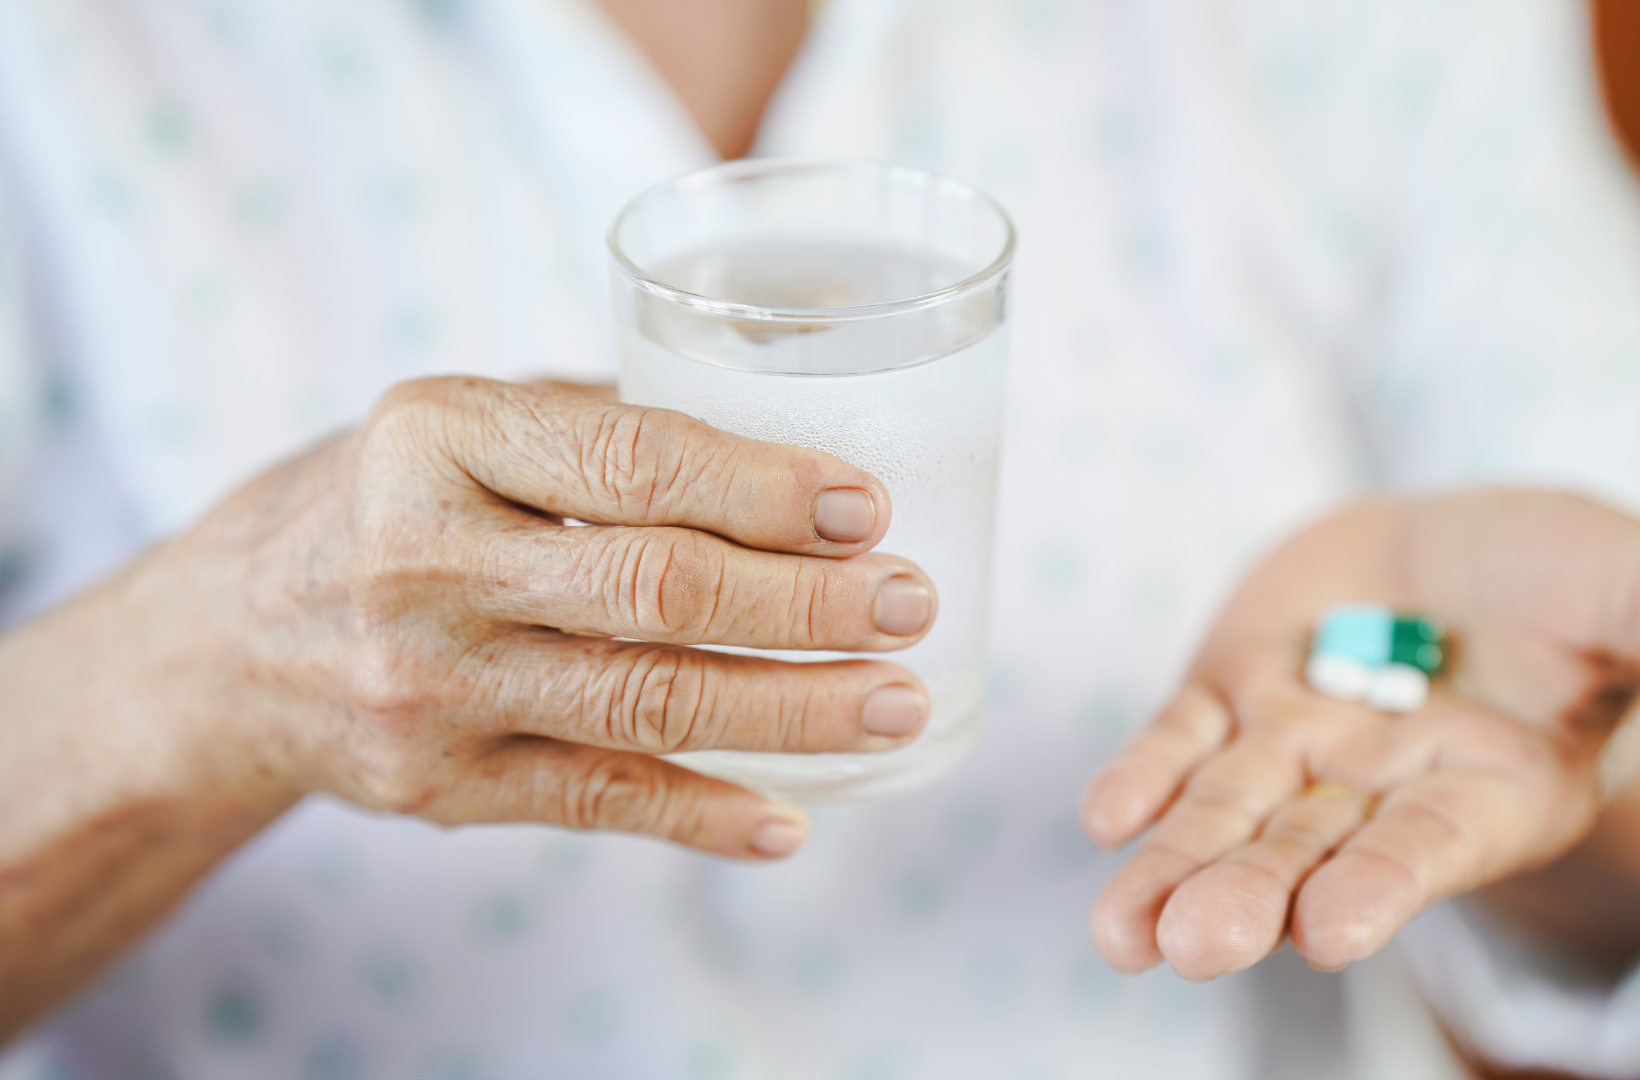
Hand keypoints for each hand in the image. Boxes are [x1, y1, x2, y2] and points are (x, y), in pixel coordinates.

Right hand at [46, 376, 937, 857]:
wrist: (224, 643)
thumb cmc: (379, 503)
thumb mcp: (453, 427)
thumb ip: (595, 430)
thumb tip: (786, 438)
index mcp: (435, 438)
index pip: (634, 463)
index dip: (766, 488)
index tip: (869, 505)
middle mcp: (423, 563)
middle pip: (657, 591)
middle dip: (805, 602)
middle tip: (912, 603)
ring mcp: (427, 687)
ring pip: (646, 705)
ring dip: (792, 710)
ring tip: (897, 701)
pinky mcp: (437, 788)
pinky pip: (597, 801)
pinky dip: (704, 815)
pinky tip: (792, 818)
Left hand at [1081, 492, 1639, 979]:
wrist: (1467, 543)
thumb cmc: (1571, 579)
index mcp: (1494, 786)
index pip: (1434, 847)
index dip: (1384, 884)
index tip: (1330, 931)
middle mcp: (1387, 785)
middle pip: (1311, 849)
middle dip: (1251, 894)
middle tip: (1193, 945)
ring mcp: (1303, 743)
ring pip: (1232, 814)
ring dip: (1177, 866)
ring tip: (1123, 934)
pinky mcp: (1237, 693)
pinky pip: (1187, 742)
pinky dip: (1146, 776)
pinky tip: (1106, 816)